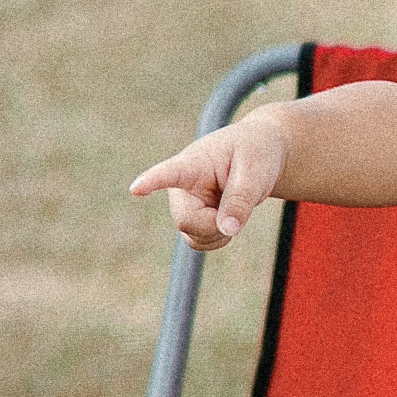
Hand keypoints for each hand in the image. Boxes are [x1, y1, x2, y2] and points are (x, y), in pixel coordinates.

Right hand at [131, 111, 289, 250]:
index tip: (136, 188)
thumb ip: (240, 200)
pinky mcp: (192, 219)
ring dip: (217, 233)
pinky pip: (199, 243)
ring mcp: (185, 204)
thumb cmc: (256, 154)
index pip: (170, 173)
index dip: (152, 182)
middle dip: (213, 225)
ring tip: (234, 208)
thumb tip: (227, 231)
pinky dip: (218, 239)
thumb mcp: (255, 171)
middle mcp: (181, 186)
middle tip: (238, 207)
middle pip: (185, 220)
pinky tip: (228, 220)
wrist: (260, 153)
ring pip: (192, 237)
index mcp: (194, 163)